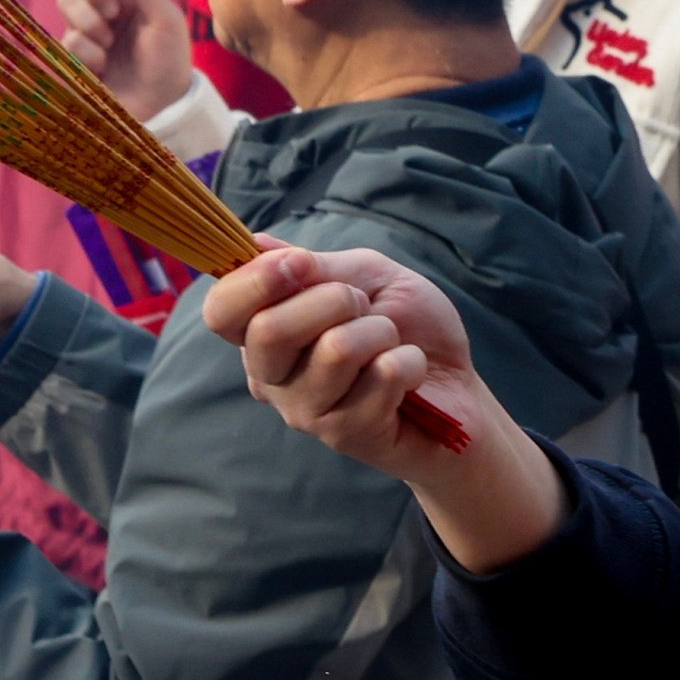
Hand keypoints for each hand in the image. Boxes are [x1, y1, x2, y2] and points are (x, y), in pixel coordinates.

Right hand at [56, 0, 183, 119]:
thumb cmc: (169, 60)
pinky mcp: (72, 55)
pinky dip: (88, 53)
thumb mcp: (164, 17)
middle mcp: (102, 4)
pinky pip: (67, 39)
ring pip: (66, 2)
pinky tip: (103, 68)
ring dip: (92, 23)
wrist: (160, 106)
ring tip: (111, 45)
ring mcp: (85, 29)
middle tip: (113, 10)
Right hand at [217, 244, 564, 572]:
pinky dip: (409, 361)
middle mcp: (272, 377)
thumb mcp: (363, 277)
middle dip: (335, 298)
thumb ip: (312, 267)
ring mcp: (305, 411)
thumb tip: (255, 244)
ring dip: (381, 332)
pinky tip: (409, 376)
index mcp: (264, 333)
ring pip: (335, 350)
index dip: (255, 281)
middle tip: (365, 306)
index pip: (221, 311)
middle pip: (269, 331)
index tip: (301, 264)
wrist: (458, 385)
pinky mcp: (345, 435)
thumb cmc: (407, 327)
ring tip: (390, 344)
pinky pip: (381, 376)